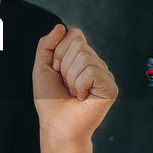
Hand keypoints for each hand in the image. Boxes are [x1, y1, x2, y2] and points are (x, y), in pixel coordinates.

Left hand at [32, 24, 117, 146]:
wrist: (56, 125)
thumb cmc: (49, 99)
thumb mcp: (42, 67)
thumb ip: (47, 45)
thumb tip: (61, 26)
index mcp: (83, 57)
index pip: (74, 33)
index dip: (59, 51)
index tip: (56, 71)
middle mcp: (96, 63)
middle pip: (78, 44)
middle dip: (63, 65)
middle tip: (65, 85)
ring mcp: (105, 75)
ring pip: (84, 57)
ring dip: (70, 78)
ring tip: (73, 93)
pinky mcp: (110, 87)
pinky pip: (91, 72)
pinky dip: (79, 85)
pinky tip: (82, 98)